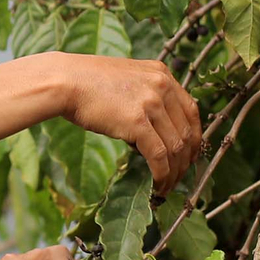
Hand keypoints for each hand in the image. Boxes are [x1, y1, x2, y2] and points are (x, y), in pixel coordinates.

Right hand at [58, 56, 202, 193]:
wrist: (65, 81)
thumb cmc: (87, 83)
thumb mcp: (126, 80)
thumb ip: (145, 96)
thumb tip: (153, 130)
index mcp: (162, 73)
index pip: (191, 110)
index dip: (195, 136)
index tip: (191, 154)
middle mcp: (162, 85)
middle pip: (187, 131)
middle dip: (186, 159)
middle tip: (180, 176)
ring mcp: (152, 103)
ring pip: (176, 146)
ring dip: (175, 172)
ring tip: (168, 186)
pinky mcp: (138, 122)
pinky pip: (159, 156)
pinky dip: (162, 174)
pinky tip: (158, 185)